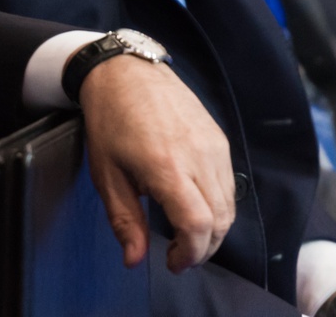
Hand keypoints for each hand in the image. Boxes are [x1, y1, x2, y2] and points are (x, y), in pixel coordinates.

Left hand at [79, 53, 235, 272]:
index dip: (190, 254)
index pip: (198, 226)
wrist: (126, 72)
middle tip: (179, 254)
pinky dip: (218, 205)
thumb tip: (134, 260)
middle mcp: (199, 157)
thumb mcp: (106, 175)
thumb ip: (124, 221)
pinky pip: (229, 183)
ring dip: (213, 229)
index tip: (172, 263)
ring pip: (229, 205)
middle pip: (220, 221)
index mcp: (168, 168)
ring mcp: (214, 146)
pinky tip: (195, 206)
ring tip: (186, 234)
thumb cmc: (110, 121)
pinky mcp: (219, 138)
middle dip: (203, 248)